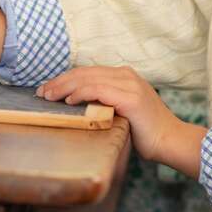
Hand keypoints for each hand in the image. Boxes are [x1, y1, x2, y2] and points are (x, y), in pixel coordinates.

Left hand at [36, 66, 178, 160]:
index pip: (88, 71)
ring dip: (65, 86)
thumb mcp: (122, 110)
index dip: (66, 78)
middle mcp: (126, 75)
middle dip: (60, 81)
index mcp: (124, 75)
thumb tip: (78, 103)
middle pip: (85, 71)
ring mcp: (129, 84)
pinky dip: (81, 93)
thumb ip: (105, 101)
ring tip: (49, 96)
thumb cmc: (145, 131)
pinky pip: (99, 90)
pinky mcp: (130, 97)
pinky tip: (69, 101)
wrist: (170, 140)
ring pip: (89, 78)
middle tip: (41, 92)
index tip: (48, 89)